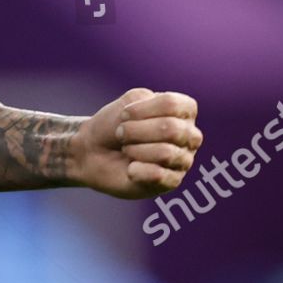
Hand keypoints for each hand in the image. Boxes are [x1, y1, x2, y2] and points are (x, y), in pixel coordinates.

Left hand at [69, 88, 201, 198]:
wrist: (93, 153)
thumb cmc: (113, 125)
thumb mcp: (127, 103)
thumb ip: (147, 101)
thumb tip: (165, 124)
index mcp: (183, 111)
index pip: (172, 104)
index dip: (142, 108)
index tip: (124, 114)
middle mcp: (189, 135)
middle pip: (171, 128)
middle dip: (136, 130)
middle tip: (120, 133)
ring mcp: (183, 159)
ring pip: (165, 153)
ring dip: (134, 149)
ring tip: (126, 149)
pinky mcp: (172, 182)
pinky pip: (158, 175)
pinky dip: (136, 170)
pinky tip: (130, 169)